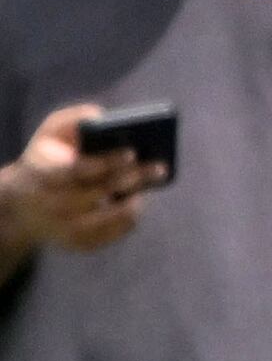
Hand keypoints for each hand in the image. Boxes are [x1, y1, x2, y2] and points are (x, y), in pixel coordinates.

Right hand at [0, 105, 161, 255]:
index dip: (106, 161)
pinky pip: (114, 233)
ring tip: (149, 183)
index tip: (132, 152)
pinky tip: (136, 200)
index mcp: (42, 174)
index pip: (77, 170)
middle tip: (159, 167)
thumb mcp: (48, 135)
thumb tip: (101, 116)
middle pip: (99, 192)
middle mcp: (52, 204)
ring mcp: (65, 228)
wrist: (22, 206)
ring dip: (135, 199)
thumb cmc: (45, 161)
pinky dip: (130, 217)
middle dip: (133, 178)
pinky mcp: (79, 244)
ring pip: (111, 217)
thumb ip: (72, 120)